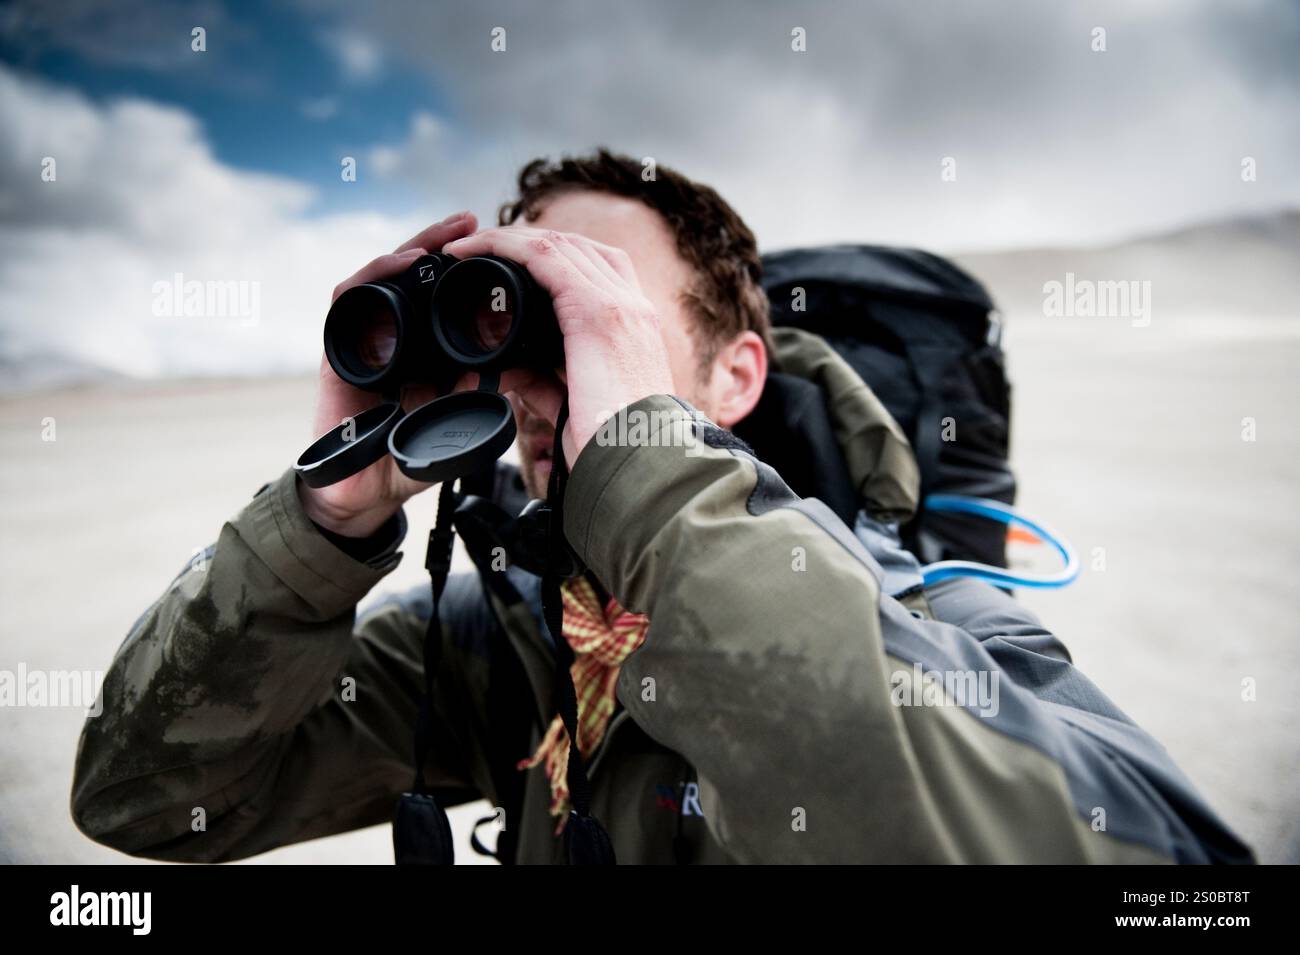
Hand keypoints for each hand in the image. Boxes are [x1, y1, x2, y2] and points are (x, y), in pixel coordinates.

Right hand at [300, 211, 478, 536]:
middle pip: (411, 274)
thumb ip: (471, 394)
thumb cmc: (406, 459)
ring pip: (381, 277)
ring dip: (412, 249)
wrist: (362, 494)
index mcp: (419, 349)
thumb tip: (503, 365)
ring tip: (445, 234)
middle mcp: (389, 337)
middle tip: (472, 220)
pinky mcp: (338, 351)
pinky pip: (350, 301)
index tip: (499, 249)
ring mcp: (361, 341)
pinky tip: (406, 267)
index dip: (465, 269)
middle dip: (440, 242)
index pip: (439, 294)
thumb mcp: (453, 421)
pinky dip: (377, 277)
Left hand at [441, 226, 674, 469]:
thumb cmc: (614, 448)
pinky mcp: (597, 311)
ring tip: (469, 245)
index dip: (551, 259)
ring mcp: (619, 304)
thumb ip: (544, 382)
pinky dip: (504, 246)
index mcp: (635, 328)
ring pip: (558, 244)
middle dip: (525, 241)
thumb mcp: (574, 406)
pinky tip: (474, 250)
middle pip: (576, 248)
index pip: (596, 270)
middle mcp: (633, 307)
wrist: (642, 466)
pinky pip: (544, 257)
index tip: (509, 267)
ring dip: (508, 238)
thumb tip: (509, 372)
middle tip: (480, 249)